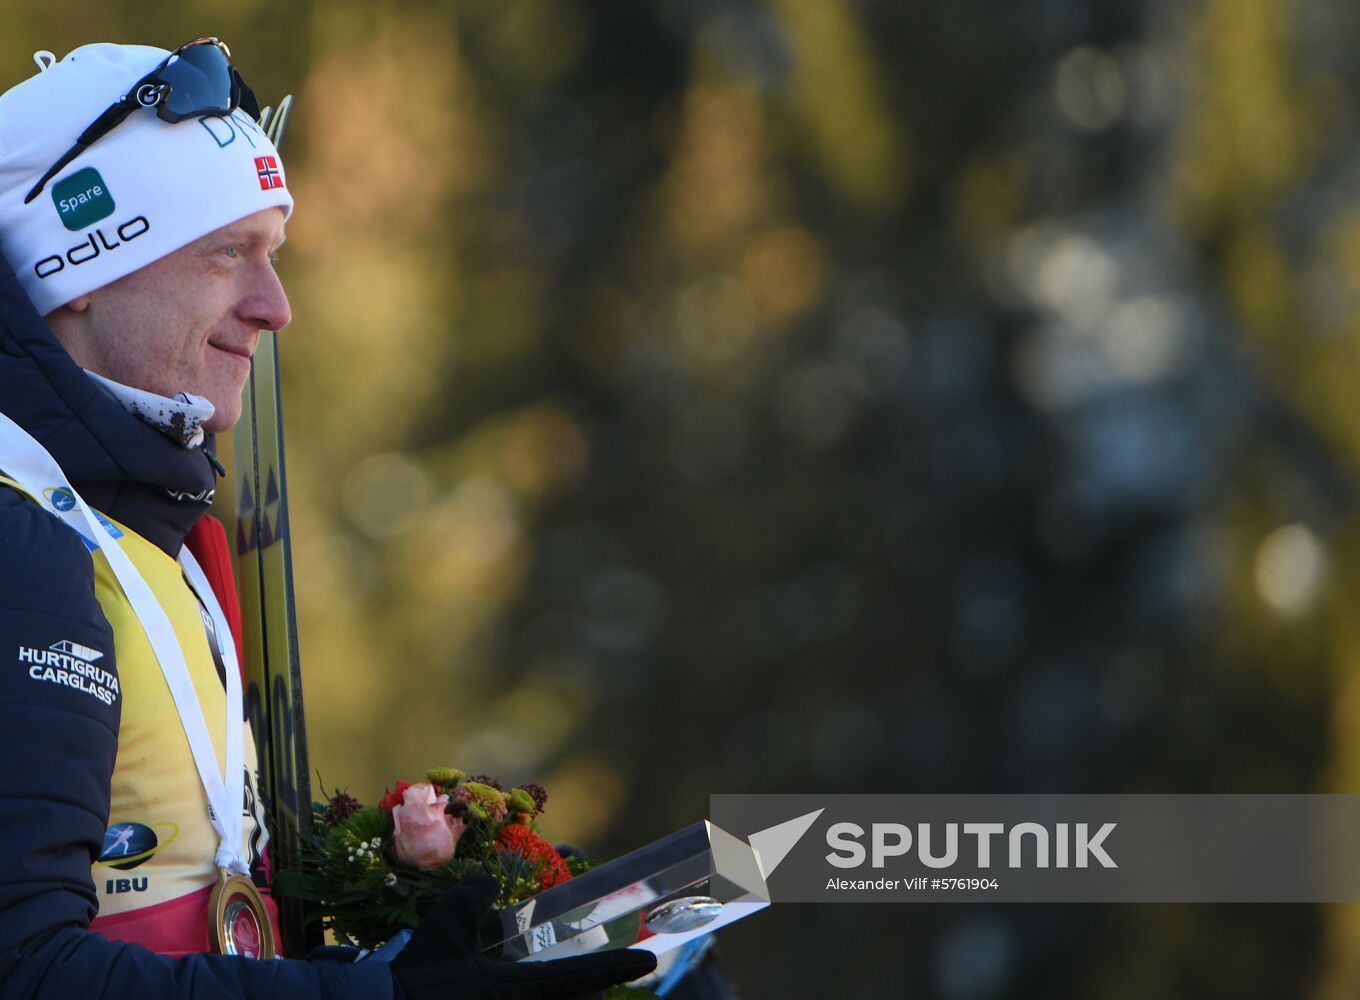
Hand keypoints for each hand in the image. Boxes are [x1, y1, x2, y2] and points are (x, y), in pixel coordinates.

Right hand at [391, 876, 656, 999]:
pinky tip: (509, 989)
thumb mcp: (446, 926)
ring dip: (563, 999)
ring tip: (565, 986)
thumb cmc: (417, 976)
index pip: (583, 977)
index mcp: (522, 991)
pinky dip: (534, 999)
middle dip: (588, 993)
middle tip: (591, 977)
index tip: (645, 959)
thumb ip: (472, 898)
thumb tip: (486, 883)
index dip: (618, 967)